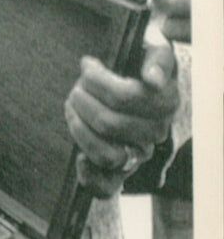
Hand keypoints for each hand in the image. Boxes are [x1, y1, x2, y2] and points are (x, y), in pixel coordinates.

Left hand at [65, 46, 179, 196]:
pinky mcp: (121, 171)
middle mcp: (155, 133)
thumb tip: (152, 79)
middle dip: (82, 100)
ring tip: (72, 107)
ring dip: (79, 129)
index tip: (86, 66)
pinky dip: (88, 175)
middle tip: (76, 88)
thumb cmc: (140, 66)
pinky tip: (79, 157)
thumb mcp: (154, 52)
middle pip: (109, 123)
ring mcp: (139, 154)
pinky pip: (105, 186)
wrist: (137, 91)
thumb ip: (158, 60)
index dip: (97, 81)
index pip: (125, 96)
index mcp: (166, 104)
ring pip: (106, 154)